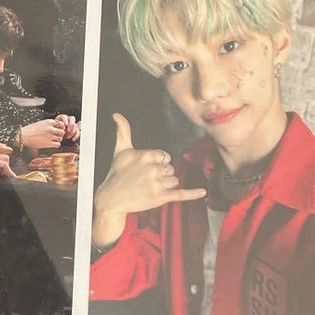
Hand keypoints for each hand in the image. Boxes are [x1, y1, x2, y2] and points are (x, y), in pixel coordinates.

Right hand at [21, 118, 67, 152]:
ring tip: (52, 140)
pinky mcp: (48, 143)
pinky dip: (56, 144)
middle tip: (56, 136)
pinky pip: (58, 144)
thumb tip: (57, 126)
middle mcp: (50, 128)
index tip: (57, 129)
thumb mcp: (41, 123)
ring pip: (60, 138)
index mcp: (48, 122)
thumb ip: (49, 124)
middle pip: (62, 131)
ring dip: (58, 139)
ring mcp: (50, 136)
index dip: (60, 127)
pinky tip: (51, 144)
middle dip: (60, 134)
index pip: (60, 124)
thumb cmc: (30, 130)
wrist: (23, 136)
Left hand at [54, 114, 80, 142]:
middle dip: (71, 125)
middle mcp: (68, 120)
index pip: (64, 116)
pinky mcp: (75, 130)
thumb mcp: (55, 129)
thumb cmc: (55, 132)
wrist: (57, 137)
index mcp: (62, 118)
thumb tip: (63, 127)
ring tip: (68, 137)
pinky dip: (76, 135)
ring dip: (72, 131)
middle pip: (72, 118)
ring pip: (75, 125)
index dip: (65, 120)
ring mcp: (72, 125)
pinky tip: (73, 139)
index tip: (65, 125)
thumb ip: (58, 127)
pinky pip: (78, 131)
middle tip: (68, 130)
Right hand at [92, 113, 205, 248]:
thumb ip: (122, 130)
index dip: (157, 162)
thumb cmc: (116, 174)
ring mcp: (157, 184)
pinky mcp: (161, 197)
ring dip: (165, 184)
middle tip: (145, 179)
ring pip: (174, 180)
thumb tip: (116, 114)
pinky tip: (202, 192)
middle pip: (170, 168)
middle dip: (160, 174)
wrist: (112, 199)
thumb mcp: (119, 150)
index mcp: (145, 155)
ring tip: (149, 188)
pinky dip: (193, 193)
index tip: (145, 168)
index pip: (164, 156)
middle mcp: (152, 169)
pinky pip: (181, 194)